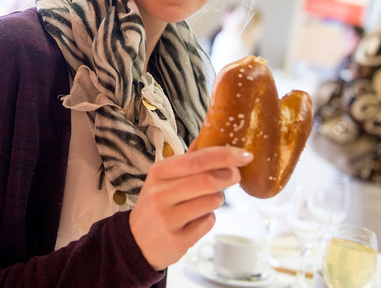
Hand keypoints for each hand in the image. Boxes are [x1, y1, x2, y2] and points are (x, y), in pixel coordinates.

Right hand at [129, 145, 252, 270]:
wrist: (137, 242)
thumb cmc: (157, 205)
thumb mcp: (162, 179)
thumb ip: (186, 161)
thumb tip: (206, 138)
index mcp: (158, 172)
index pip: (197, 159)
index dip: (224, 156)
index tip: (243, 155)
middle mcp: (160, 194)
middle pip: (208, 180)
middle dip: (230, 175)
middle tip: (237, 175)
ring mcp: (168, 218)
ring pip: (212, 201)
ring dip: (218, 199)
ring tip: (206, 201)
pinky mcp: (178, 239)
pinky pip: (208, 222)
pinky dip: (209, 218)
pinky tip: (195, 219)